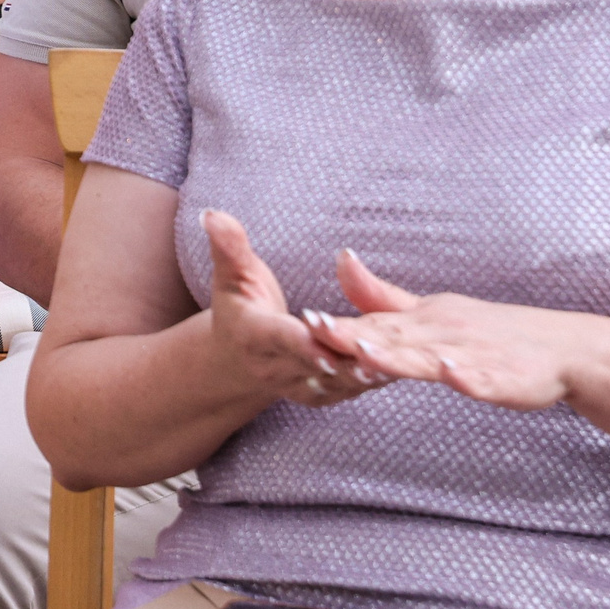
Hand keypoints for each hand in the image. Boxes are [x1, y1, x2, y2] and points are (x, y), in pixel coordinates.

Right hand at [201, 210, 371, 409]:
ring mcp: (298, 385)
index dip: (300, 335)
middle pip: (312, 363)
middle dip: (340, 357)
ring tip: (390, 363)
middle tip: (372, 349)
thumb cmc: (238, 305)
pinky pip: (348, 390)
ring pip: (334, 382)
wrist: (237, 358)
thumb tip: (211, 213)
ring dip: (362, 375)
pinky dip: (371, 382)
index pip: (278, 335)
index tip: (319, 329)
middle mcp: (274, 367)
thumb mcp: (230, 274)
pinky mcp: (321, 395)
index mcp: (253, 335)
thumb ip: (228, 247)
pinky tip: (398, 369)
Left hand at [305, 249, 576, 410]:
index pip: (374, 324)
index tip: (303, 319)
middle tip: (318, 331)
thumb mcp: (430, 311)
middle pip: (394, 338)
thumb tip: (341, 259)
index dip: (339, 324)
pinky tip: (452, 375)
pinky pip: (485, 379)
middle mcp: (443, 333)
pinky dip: (469, 377)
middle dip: (355, 336)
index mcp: (422, 321)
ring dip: (400, 356)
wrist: (561, 348)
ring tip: (367, 353)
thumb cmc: (486, 330)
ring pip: (433, 358)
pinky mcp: (505, 378)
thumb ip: (381, 296)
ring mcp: (475, 355)